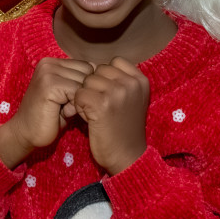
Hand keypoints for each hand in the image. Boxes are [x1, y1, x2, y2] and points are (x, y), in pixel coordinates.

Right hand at [0, 58, 92, 168]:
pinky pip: (77, 91)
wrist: (25, 135)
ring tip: (63, 110)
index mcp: (53, 62)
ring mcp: (48, 72)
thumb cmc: (49, 117)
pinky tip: (62, 113)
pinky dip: (74, 105)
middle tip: (66, 107)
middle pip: (87, 72)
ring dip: (79, 100)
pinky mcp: (49, 84)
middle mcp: (49, 63)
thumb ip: (79, 82)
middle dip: (83, 92)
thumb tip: (100, 71)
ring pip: (84, 82)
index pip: (86, 66)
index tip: (71, 101)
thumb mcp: (67, 95)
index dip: (85, 86)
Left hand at [73, 57, 148, 173]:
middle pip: (98, 70)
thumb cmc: (125, 128)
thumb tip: (95, 65)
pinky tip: (89, 118)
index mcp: (140, 80)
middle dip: (93, 86)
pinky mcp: (102, 104)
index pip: (114, 62)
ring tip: (94, 113)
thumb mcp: (132, 99)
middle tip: (99, 106)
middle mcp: (131, 83)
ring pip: (87, 81)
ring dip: (85, 96)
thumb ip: (121, 81)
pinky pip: (79, 94)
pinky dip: (79, 106)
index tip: (109, 96)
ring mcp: (117, 92)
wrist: (127, 157)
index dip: (105, 77)